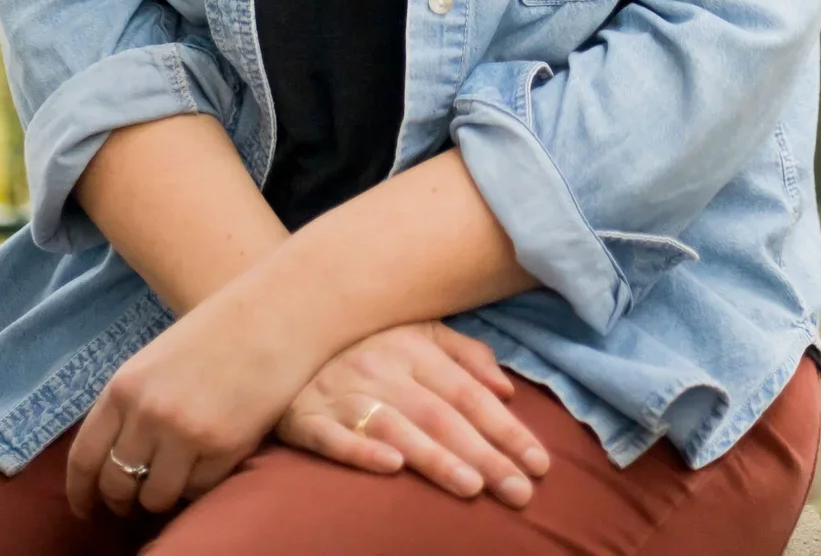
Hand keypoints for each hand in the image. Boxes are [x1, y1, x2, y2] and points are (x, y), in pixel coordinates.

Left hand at [66, 272, 314, 518]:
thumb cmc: (219, 330)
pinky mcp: (223, 448)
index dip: (80, 492)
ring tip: (175, 481)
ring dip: (162, 496)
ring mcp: (185, 434)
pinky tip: (208, 462)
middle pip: (117, 484)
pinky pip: (197, 490)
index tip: (85, 509)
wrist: (276, 312)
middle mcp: (148, 414)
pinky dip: (198, 484)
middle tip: (133, 502)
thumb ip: (133, 404)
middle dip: (122, 500)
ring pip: (156, 497)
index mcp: (124, 386)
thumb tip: (117, 456)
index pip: (84, 458)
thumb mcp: (158, 360)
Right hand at [277, 322, 550, 508]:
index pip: (469, 394)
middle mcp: (382, 368)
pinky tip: (392, 468)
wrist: (281, 331)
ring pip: (397, 428)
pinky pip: (335, 438)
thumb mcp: (416, 330)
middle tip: (521, 491)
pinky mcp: (306, 417)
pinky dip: (363, 451)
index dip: (506, 428)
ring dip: (436, 458)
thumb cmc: (362, 339)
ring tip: (474, 488)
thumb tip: (507, 389)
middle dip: (486, 455)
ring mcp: (343, 392)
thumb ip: (463, 354)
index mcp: (413, 346)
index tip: (539, 462)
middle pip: (442, 416)